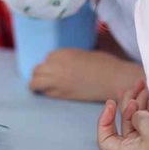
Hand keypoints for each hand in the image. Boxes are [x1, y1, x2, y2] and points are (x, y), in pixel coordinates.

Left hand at [30, 48, 144, 102]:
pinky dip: (45, 92)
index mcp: (62, 53)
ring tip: (42, 86)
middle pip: (37, 70)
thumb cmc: (104, 64)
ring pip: (35, 82)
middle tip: (47, 77)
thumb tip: (63, 64)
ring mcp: (57, 81)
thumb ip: (68, 58)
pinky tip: (51, 92)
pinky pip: (46, 93)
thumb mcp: (82, 53)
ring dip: (37, 83)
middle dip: (40, 73)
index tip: (56, 67)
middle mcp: (56, 66)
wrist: (113, 79)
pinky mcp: (63, 95)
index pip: (47, 58)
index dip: (51, 63)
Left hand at [97, 80, 148, 149]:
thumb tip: (134, 112)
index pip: (105, 140)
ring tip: (142, 83)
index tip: (110, 104)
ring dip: (137, 98)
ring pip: (137, 115)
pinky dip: (147, 102)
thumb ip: (133, 115)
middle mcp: (139, 146)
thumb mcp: (145, 123)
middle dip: (126, 101)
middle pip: (123, 121)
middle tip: (133, 87)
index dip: (103, 121)